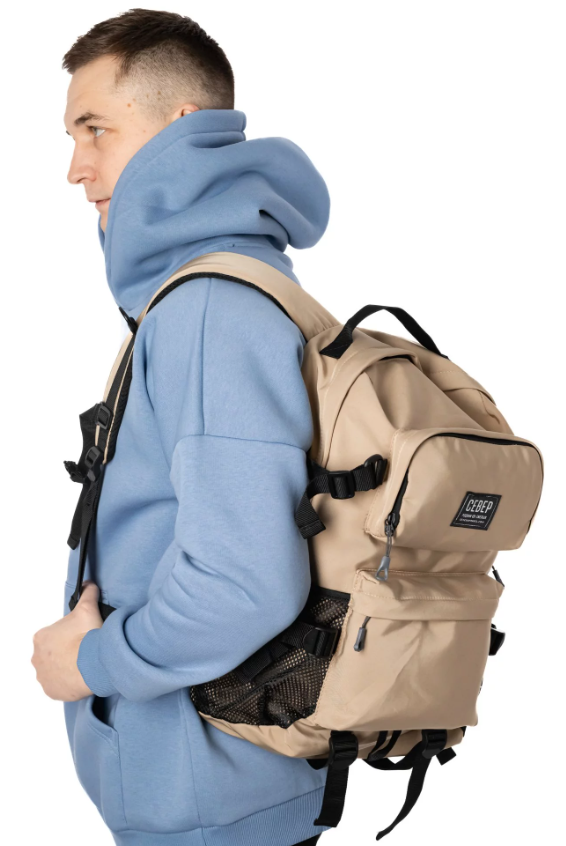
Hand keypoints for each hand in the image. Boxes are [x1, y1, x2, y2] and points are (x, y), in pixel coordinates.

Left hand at [31, 581, 103, 701]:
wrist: (92, 663)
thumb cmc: (86, 637)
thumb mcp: (88, 608)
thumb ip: (87, 594)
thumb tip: (89, 584)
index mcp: (42, 637)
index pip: (54, 635)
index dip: (69, 635)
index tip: (80, 637)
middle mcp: (37, 657)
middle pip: (52, 653)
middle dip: (65, 652)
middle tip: (83, 650)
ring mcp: (43, 676)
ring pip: (54, 670)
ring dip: (65, 668)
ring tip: (83, 664)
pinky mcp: (51, 691)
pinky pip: (58, 686)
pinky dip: (67, 683)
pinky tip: (79, 677)